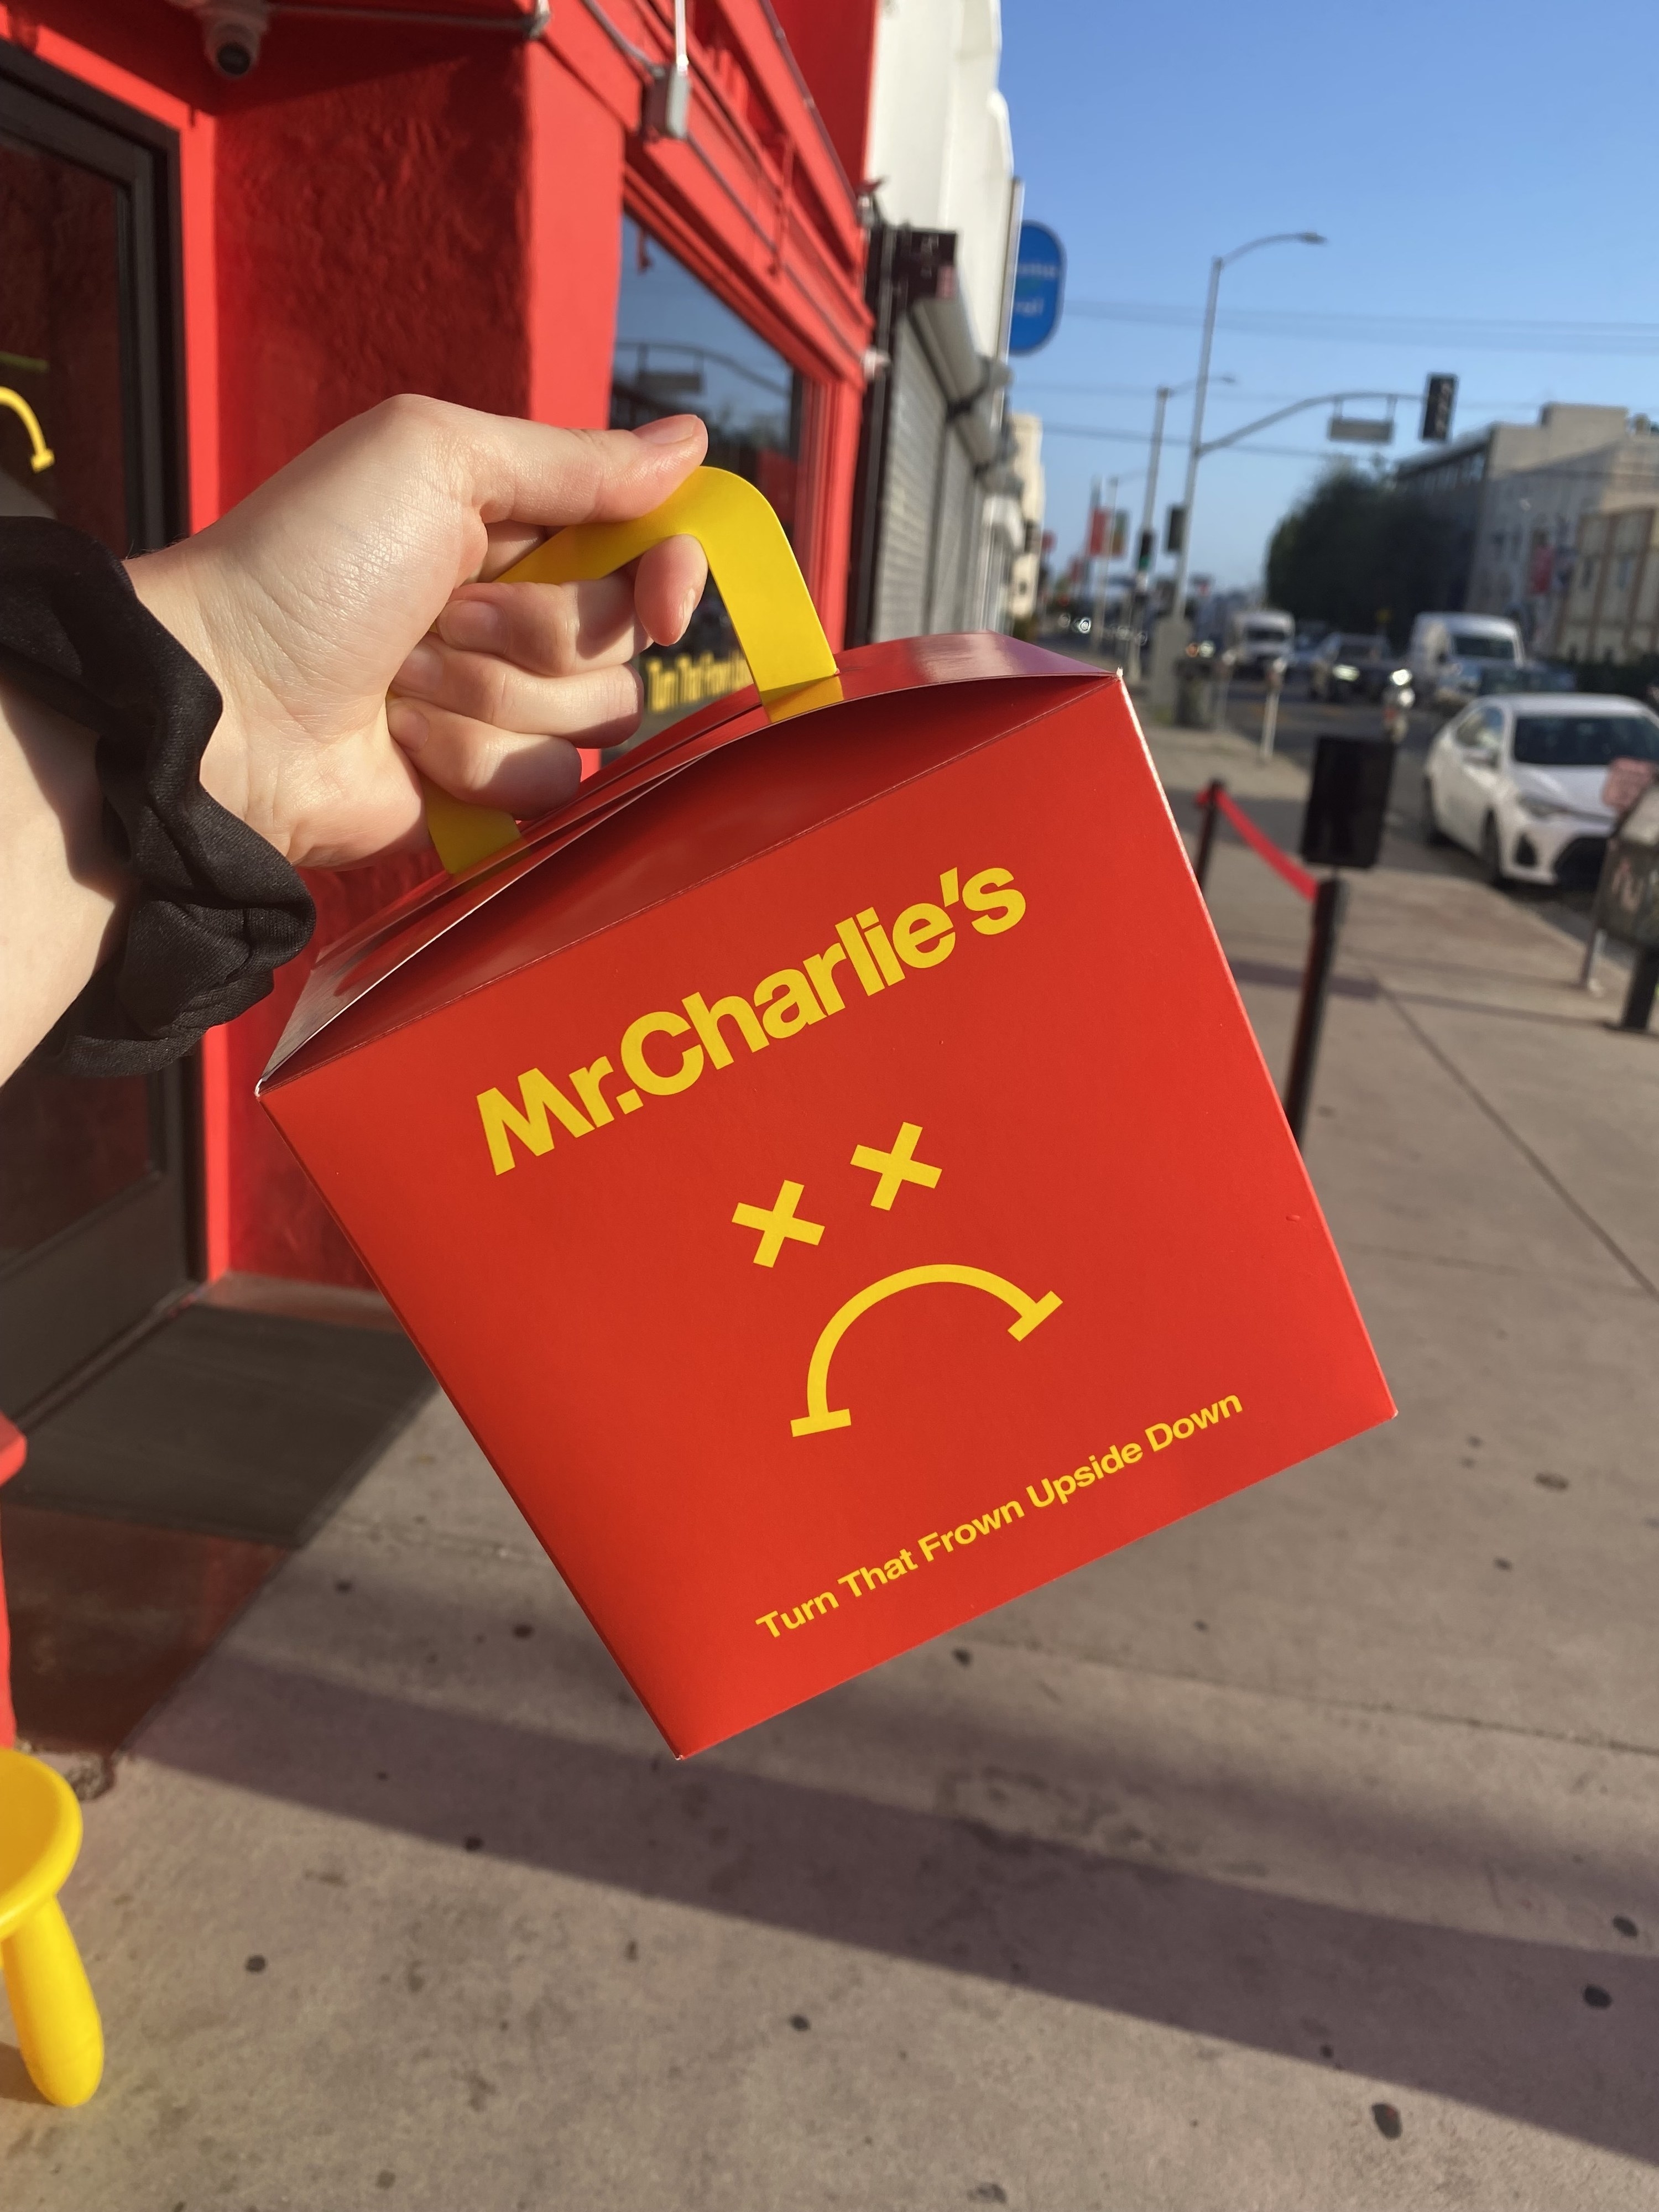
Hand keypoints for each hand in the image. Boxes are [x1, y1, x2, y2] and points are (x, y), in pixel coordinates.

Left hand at [126, 396, 709, 869]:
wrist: (228, 703)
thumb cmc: (310, 564)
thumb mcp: (434, 459)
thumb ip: (572, 458)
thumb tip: (694, 443)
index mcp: (514, 526)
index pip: (651, 550)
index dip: (671, 575)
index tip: (662, 597)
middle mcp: (519, 616)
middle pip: (626, 639)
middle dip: (538, 628)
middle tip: (441, 613)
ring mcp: (504, 706)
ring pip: (596, 718)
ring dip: (492, 694)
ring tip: (401, 680)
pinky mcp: (486, 789)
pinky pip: (553, 785)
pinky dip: (474, 761)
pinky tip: (403, 743)